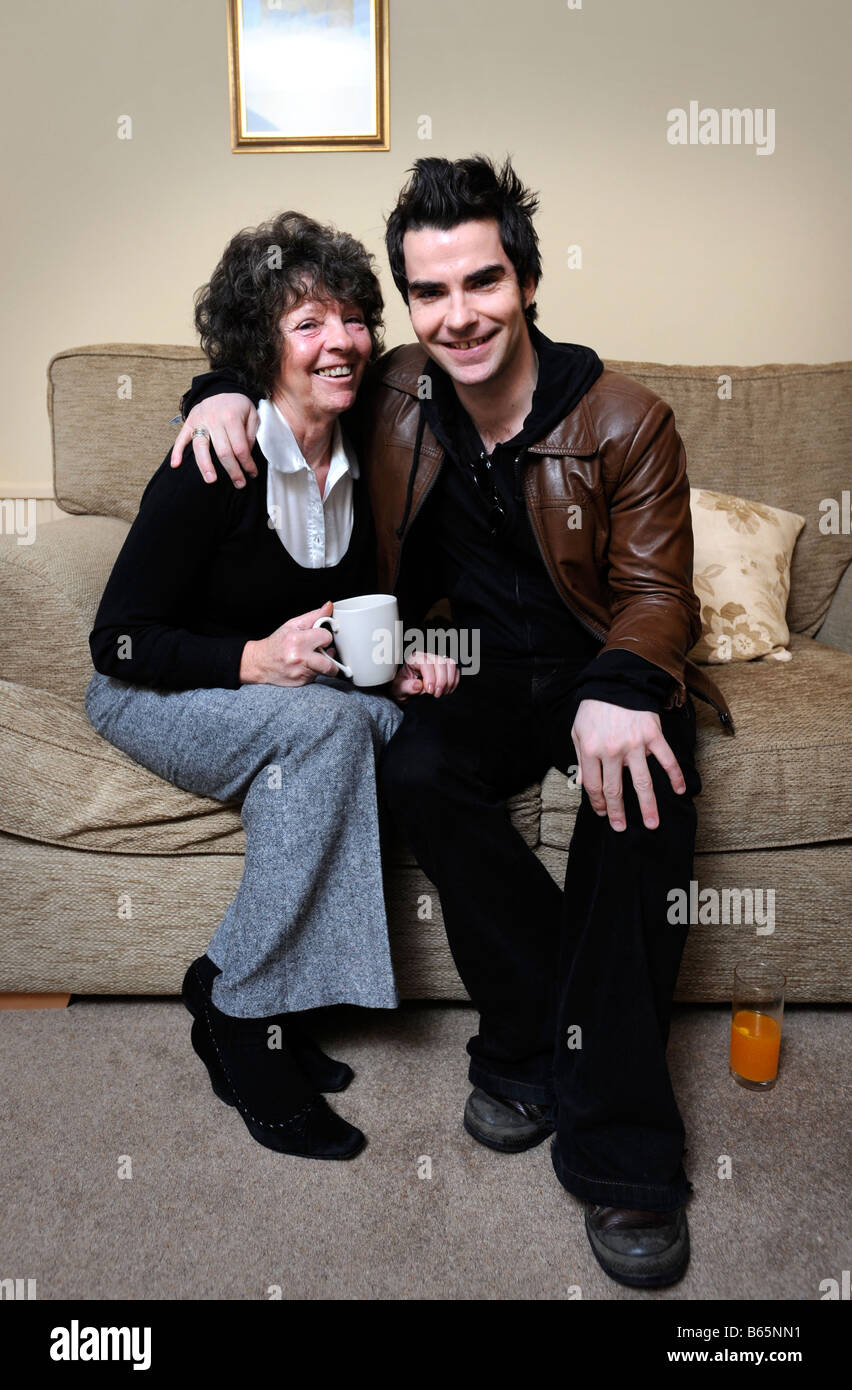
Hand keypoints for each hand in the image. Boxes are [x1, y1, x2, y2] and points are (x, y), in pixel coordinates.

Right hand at [171, 394, 258, 487]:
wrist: (220, 388)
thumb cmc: (238, 405)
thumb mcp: (252, 414)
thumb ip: (250, 434)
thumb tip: (245, 455)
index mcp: (231, 417)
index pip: (240, 448)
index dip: (247, 464)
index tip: (252, 474)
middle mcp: (214, 420)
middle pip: (222, 451)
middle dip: (232, 470)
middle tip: (239, 484)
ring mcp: (199, 421)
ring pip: (200, 447)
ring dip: (205, 466)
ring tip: (211, 481)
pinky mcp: (189, 422)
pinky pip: (181, 438)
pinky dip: (176, 451)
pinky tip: (176, 465)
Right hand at [240, 602, 338, 685]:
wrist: (260, 663)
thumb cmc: (277, 643)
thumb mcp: (293, 625)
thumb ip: (313, 616)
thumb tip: (328, 606)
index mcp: (297, 640)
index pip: (326, 637)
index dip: (325, 637)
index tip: (320, 637)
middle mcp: (299, 658)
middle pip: (330, 663)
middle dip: (330, 657)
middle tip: (323, 652)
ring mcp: (300, 673)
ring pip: (325, 670)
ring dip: (323, 664)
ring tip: (312, 658)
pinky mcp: (301, 682)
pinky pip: (317, 677)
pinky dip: (314, 671)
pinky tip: (305, 666)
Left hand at [390, 651, 459, 704]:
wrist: (406, 691)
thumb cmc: (402, 688)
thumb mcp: (400, 689)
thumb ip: (407, 687)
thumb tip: (418, 685)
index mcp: (414, 659)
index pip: (426, 663)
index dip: (430, 677)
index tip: (430, 691)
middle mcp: (427, 657)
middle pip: (441, 662)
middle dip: (441, 681)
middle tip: (436, 694)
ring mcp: (437, 661)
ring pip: (450, 664)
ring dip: (449, 681)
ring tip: (442, 692)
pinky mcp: (445, 668)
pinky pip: (455, 671)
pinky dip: (454, 682)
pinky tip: (446, 690)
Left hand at [570, 699, 685, 830]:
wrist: (616, 681)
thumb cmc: (594, 707)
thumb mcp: (578, 731)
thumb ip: (581, 758)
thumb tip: (583, 783)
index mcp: (591, 750)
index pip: (594, 785)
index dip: (598, 803)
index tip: (603, 813)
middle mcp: (612, 751)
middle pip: (615, 789)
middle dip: (618, 812)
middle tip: (621, 828)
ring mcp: (634, 745)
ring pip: (642, 782)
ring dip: (648, 806)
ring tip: (652, 824)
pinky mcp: (653, 736)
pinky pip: (666, 759)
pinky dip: (675, 776)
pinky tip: (679, 790)